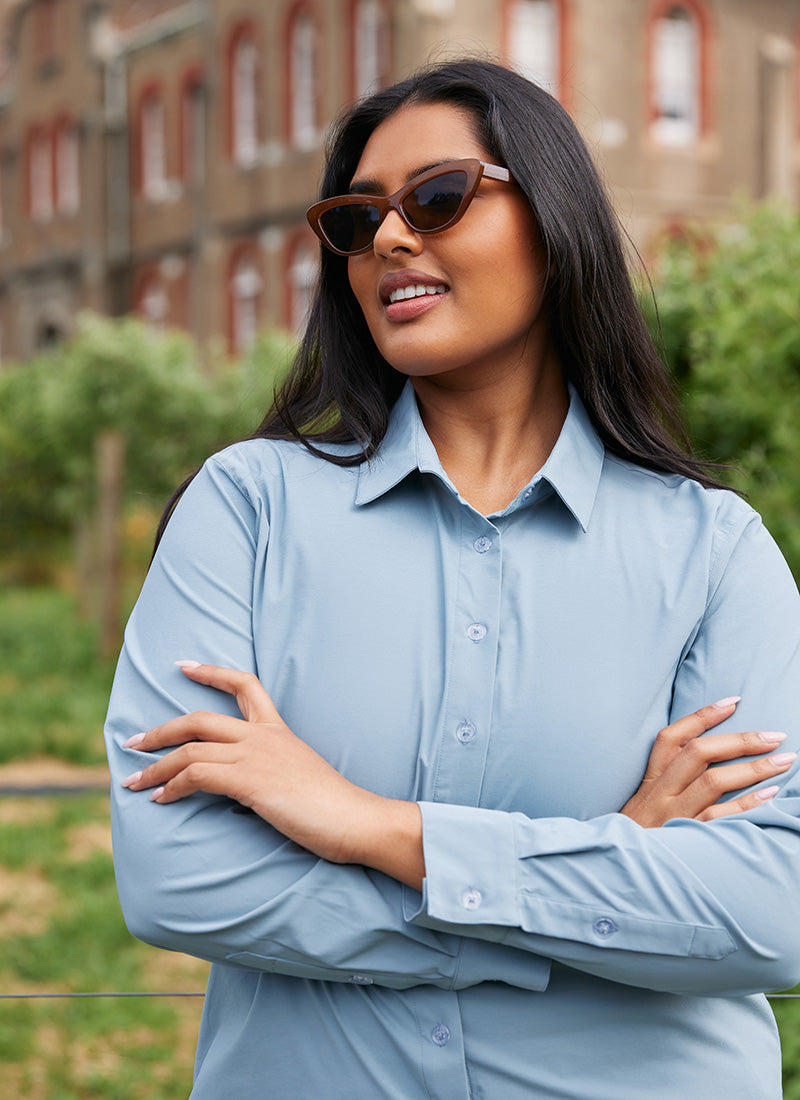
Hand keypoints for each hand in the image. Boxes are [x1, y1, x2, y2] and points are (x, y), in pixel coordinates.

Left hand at [120, 662, 424, 886]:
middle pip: (199, 719)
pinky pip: (196, 775)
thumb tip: (253, 787)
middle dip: (160, 730)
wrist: (356, 819)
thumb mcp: (300, 777)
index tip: (184, 665)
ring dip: (154, 766)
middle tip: (133, 742)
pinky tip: (161, 799)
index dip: (211, 672)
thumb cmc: (334, 808)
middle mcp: (264, 737)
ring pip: (190, 749)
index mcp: (279, 731)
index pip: (245, 685)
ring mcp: (256, 756)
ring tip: (134, 781)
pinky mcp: (249, 780)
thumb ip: (275, 772)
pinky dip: (171, 785)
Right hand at [620, 698, 794, 827]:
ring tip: (784, 760)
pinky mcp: (686, 838)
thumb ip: (670, 778)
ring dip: (753, 768)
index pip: (672, 737)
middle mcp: (661, 792)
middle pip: (698, 754)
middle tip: (774, 735)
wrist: (618, 870)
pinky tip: (770, 794)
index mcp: (651, 778)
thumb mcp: (646, 800)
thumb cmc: (641, 833)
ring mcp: (673, 815)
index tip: (734, 702)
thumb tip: (712, 755)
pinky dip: (746, 804)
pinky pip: (720, 817)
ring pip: (713, 782)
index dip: (702, 717)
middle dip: (740, 740)